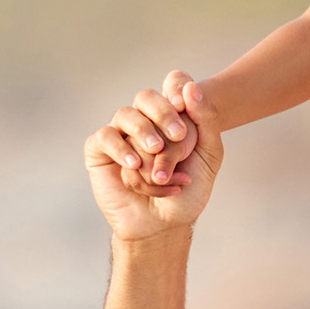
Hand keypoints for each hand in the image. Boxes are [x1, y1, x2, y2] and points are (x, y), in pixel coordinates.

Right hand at [101, 72, 202, 194]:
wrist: (164, 225)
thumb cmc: (187, 192)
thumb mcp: (209, 155)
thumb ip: (206, 119)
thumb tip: (190, 87)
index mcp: (171, 116)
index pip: (172, 83)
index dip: (176, 86)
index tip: (186, 105)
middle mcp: (144, 121)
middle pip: (147, 97)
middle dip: (164, 113)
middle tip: (179, 135)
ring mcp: (121, 134)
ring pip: (126, 115)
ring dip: (144, 134)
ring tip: (157, 154)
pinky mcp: (99, 151)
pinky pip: (106, 136)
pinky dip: (121, 149)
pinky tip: (134, 165)